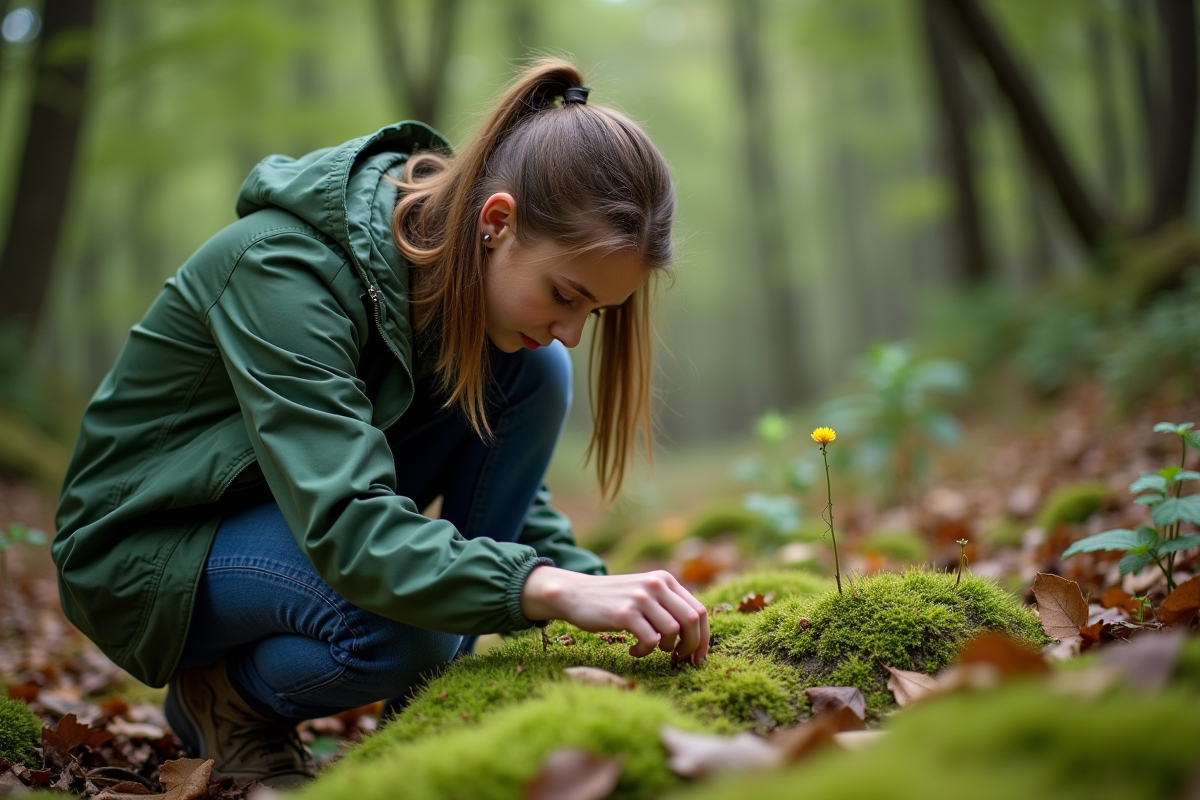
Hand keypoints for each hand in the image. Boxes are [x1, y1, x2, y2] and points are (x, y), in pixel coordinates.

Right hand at [520, 566, 709, 663]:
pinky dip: (644, 652)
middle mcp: (656, 584)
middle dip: (691, 647)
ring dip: (665, 649)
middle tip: (679, 660)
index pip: (699, 610)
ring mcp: (641, 598)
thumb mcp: (644, 593)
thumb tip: (697, 635)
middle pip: (692, 621)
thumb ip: (668, 605)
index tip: (698, 657)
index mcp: (665, 579)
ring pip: (673, 632)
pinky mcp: (625, 613)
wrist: (576, 594)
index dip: (704, 638)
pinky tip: (632, 651)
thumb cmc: (613, 600)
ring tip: (647, 649)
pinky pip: (650, 641)